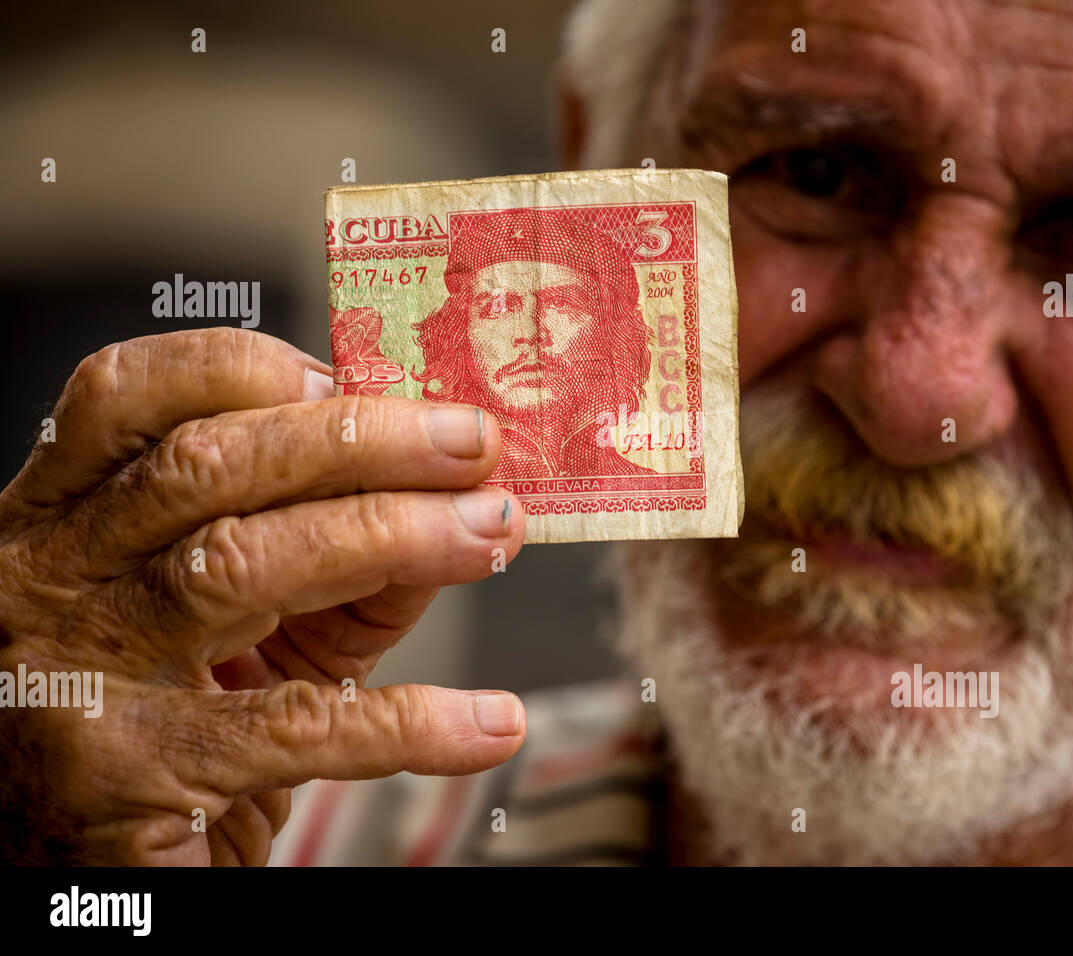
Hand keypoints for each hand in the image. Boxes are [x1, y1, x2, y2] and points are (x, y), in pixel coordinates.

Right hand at [0, 328, 526, 864]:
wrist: (78, 865)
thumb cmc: (167, 716)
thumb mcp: (231, 620)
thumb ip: (329, 555)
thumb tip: (457, 501)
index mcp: (62, 517)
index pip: (125, 396)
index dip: (244, 369)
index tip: (349, 374)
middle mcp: (52, 579)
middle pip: (206, 465)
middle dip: (361, 440)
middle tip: (473, 442)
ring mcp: (81, 675)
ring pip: (242, 566)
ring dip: (393, 536)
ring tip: (492, 535)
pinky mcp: (130, 778)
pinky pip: (296, 727)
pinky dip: (411, 721)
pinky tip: (488, 721)